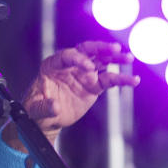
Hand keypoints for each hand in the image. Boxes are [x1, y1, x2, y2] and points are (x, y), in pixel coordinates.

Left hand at [18, 41, 138, 140]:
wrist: (45, 118)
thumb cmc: (36, 108)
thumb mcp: (34, 108)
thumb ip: (44, 107)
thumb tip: (55, 106)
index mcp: (53, 65)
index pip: (67, 55)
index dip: (78, 59)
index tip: (89, 68)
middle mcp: (70, 66)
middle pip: (88, 51)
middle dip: (101, 48)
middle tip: (115, 48)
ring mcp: (83, 74)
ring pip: (101, 61)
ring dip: (116, 58)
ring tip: (129, 57)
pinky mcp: (93, 86)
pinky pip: (109, 80)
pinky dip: (121, 80)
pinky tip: (133, 80)